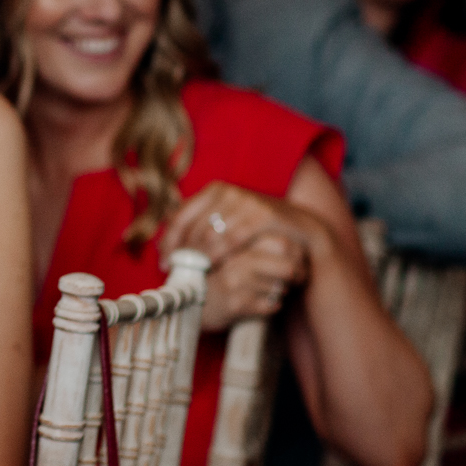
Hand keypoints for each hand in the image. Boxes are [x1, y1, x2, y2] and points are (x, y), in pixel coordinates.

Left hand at [162, 181, 317, 267]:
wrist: (302, 229)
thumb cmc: (258, 231)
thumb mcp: (227, 224)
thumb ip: (200, 228)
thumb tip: (164, 245)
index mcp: (214, 190)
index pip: (181, 216)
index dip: (169, 241)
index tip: (164, 262)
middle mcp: (228, 192)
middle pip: (194, 228)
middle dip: (183, 253)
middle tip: (177, 273)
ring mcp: (246, 201)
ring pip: (211, 235)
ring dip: (199, 257)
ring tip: (193, 274)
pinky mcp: (264, 215)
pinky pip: (234, 239)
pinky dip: (220, 255)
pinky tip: (215, 268)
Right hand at [201, 231, 308, 329]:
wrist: (192, 303)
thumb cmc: (221, 275)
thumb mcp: (237, 252)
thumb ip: (262, 244)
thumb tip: (299, 246)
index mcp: (237, 242)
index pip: (282, 243)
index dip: (296, 254)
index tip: (297, 261)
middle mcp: (236, 259)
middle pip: (286, 266)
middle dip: (295, 274)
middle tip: (295, 278)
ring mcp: (235, 282)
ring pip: (279, 287)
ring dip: (280, 291)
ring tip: (272, 290)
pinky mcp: (235, 304)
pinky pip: (270, 306)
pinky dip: (271, 306)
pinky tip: (261, 303)